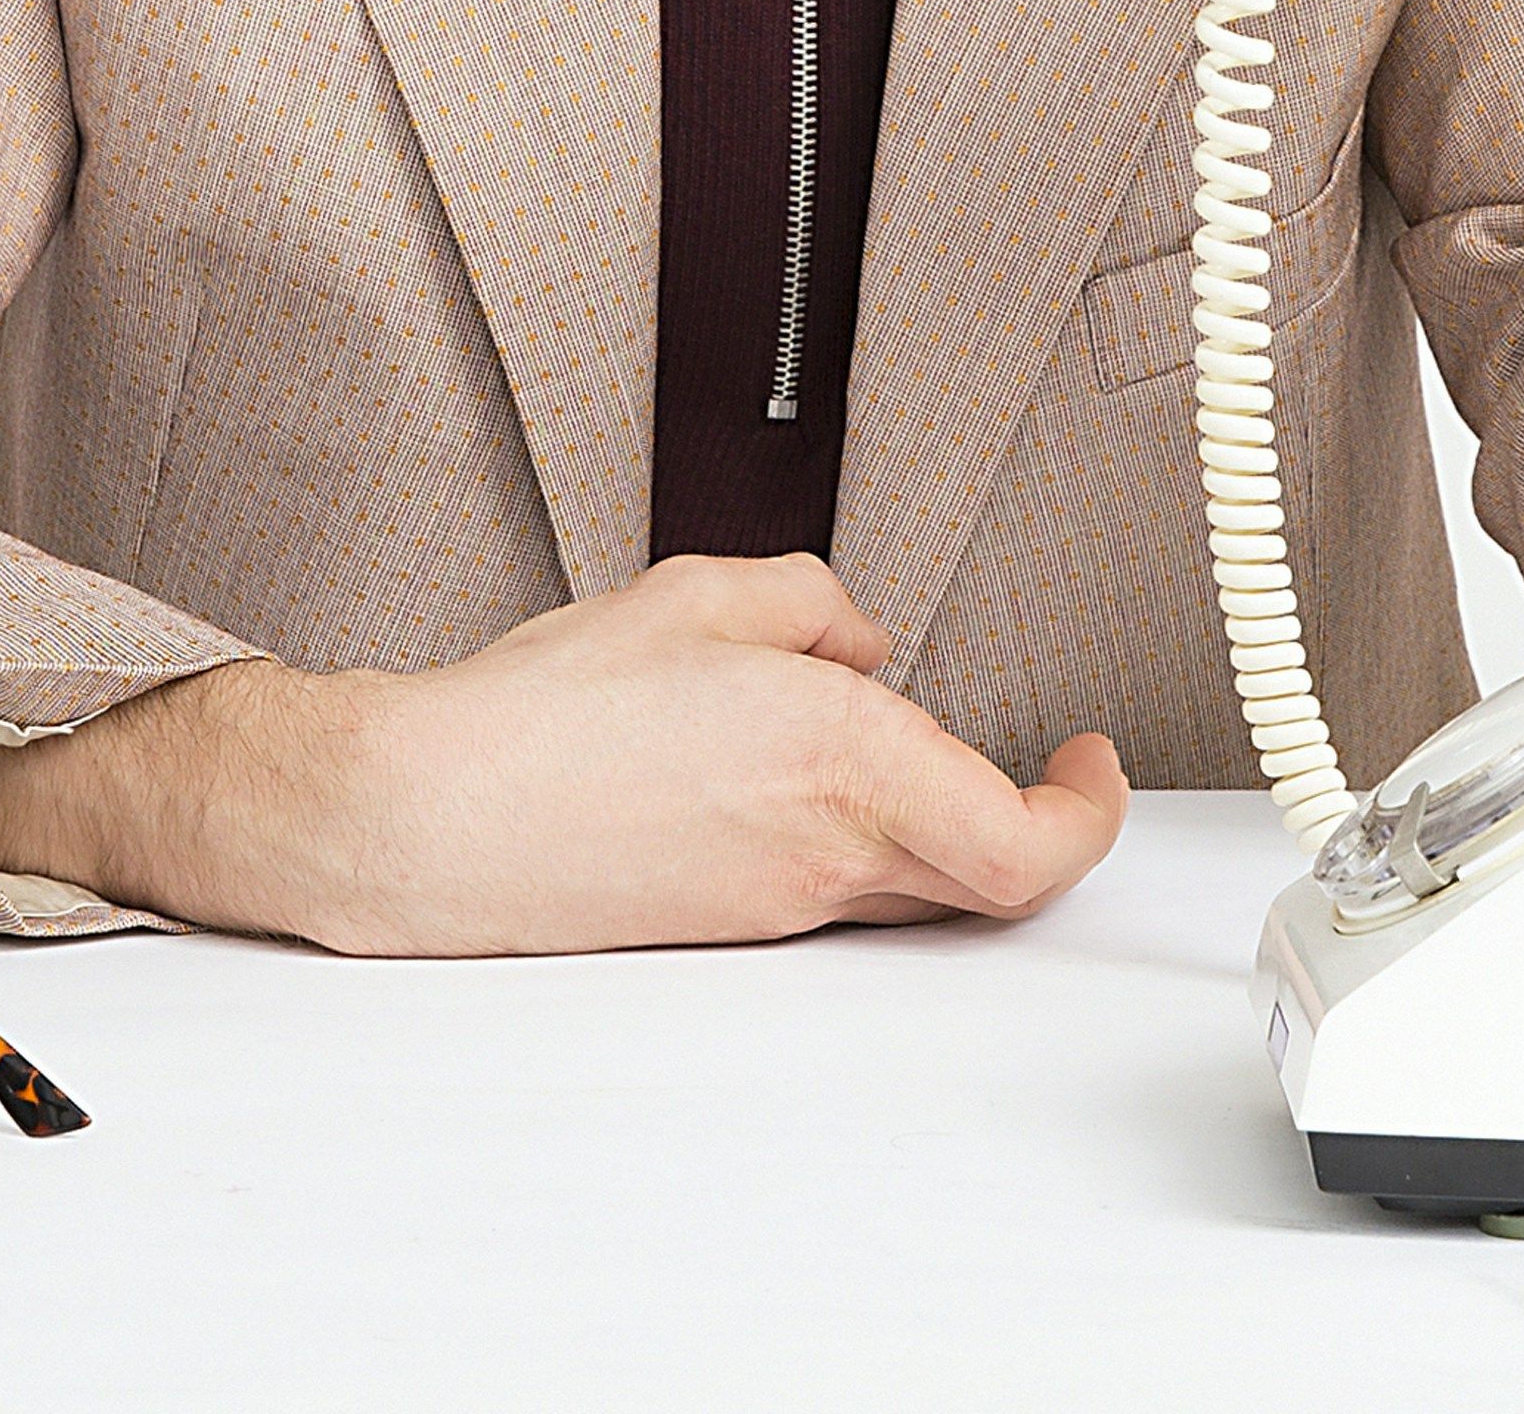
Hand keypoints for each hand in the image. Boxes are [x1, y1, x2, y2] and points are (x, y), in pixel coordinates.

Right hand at [0, 553, 1127, 955]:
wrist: (431, 817)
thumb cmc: (542, 715)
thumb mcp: (697, 596)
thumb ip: (811, 603)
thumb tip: (857, 639)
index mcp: (844, 759)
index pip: (1028, 839)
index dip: (1088, 812)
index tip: (1092, 761)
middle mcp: (828, 853)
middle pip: (990, 877)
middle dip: (1032, 817)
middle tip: (1046, 767)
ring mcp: (782, 905)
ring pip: (915, 881)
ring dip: (937, 819)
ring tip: (891, 740)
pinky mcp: (731, 926)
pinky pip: (838, 885)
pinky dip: (856, 835)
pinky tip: (792, 774)